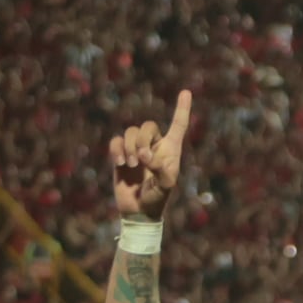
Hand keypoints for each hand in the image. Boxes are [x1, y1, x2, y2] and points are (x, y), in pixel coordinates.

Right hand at [110, 89, 192, 222]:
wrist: (138, 211)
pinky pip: (116, 141)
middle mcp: (154, 145)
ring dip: (129, 147)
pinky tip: (121, 163)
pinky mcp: (121, 155)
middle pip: (148, 125)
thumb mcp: (165, 186)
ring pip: (130, 132)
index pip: (178, 125)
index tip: (186, 92)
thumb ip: (160, 169)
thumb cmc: (157, 199)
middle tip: (142, 160)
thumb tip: (145, 155)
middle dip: (142, 139)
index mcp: (170, 150)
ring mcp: (137, 149)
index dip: (182, 109)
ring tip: (132, 165)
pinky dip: (117, 149)